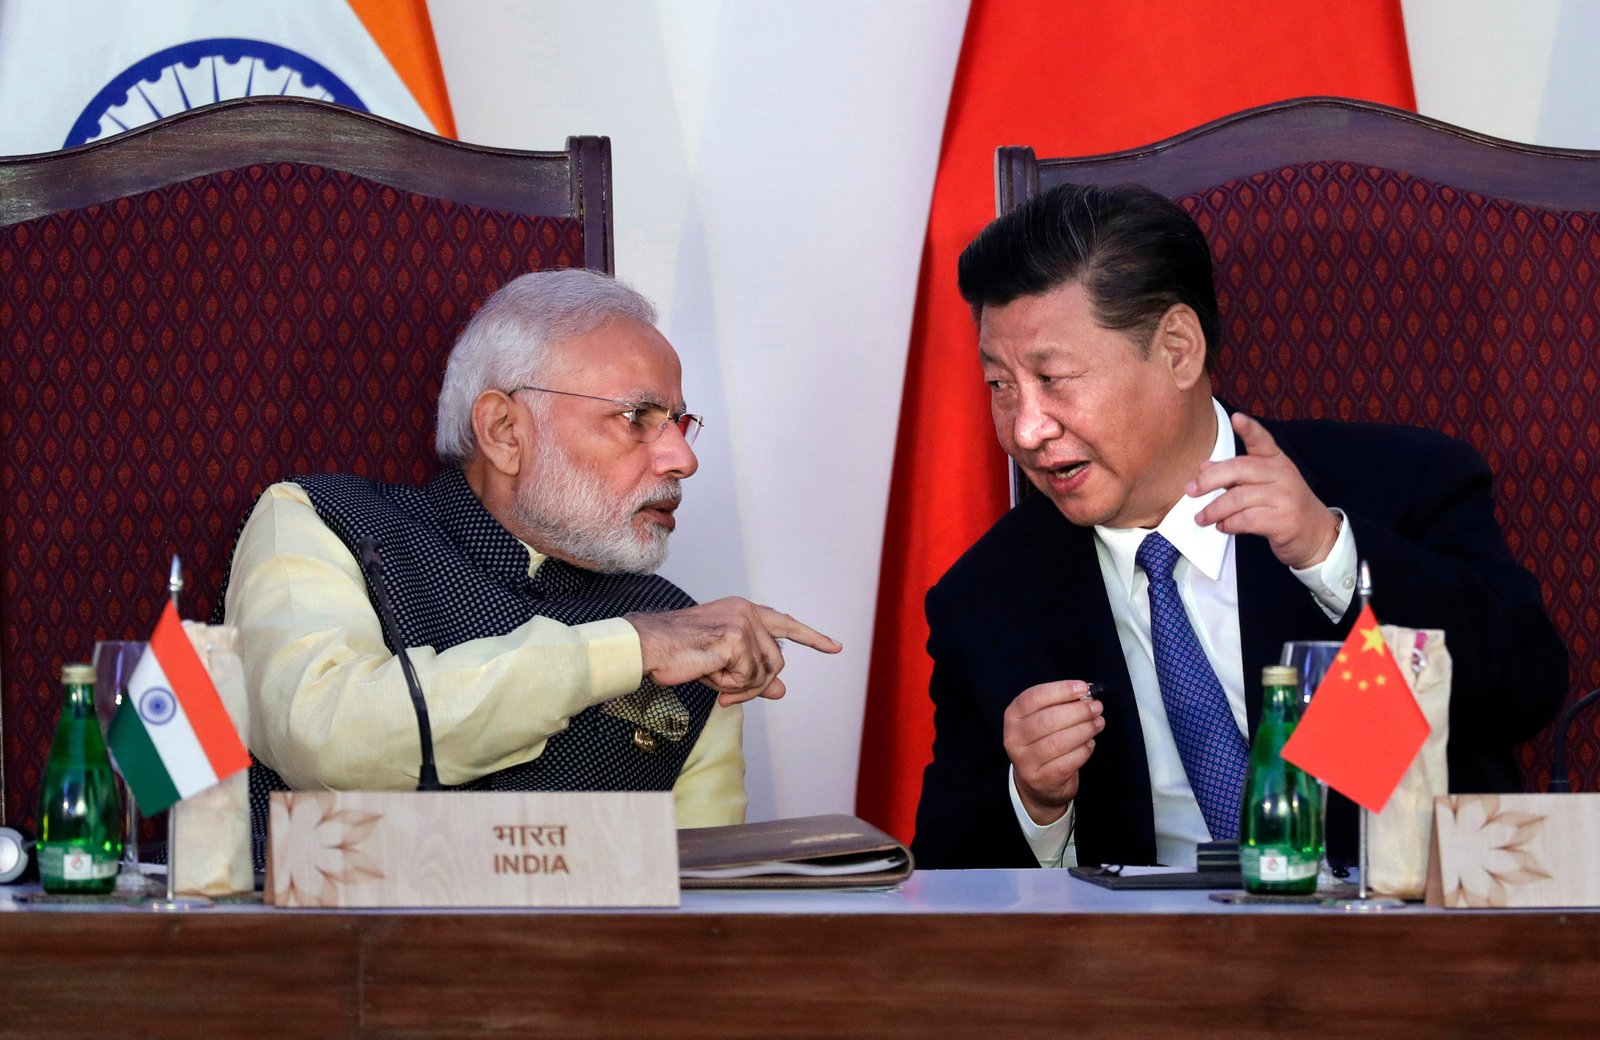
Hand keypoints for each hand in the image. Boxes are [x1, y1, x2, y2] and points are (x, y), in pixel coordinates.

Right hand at [626, 597, 841, 705]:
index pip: (785, 623)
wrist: (648, 647)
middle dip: (755, 685)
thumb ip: (754, 675)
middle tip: (728, 693)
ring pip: (764, 672)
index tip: (835, 647)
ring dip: (740, 686)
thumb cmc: (678, 654)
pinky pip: (747, 678)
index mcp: (743, 611)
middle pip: (776, 661)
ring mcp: (742, 623)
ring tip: (713, 678)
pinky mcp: (735, 638)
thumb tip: (782, 690)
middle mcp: (746, 612)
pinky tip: (709, 675)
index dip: (811, 637)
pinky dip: (729, 686)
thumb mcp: (723, 666)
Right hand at [1004, 680, 1103, 824]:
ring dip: (1084, 730)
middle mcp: (1014, 738)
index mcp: (1013, 716)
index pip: (1034, 697)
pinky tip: (1090, 744)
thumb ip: (1060, 703)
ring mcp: (1025, 761)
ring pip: (1058, 742)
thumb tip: (1086, 691)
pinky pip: (1067, 762)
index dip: (1060, 690)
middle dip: (1077, 711)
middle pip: (1047, 720)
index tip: (1083, 688)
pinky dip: (1083, 751)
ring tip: (1098, 723)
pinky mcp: (1041, 779)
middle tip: (1096, 708)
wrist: (1036, 784)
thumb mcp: (1043, 719)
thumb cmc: (1044, 742)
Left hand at [1189, 412, 1339, 568]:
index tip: (1237, 418)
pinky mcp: (1284, 520)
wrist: (1316, 535)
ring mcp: (1285, 497)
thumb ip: (1236, 475)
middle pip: (1239, 470)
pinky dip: (1228, 524)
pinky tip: (1222, 526)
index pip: (1262, 441)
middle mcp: (1283, 475)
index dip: (1250, 429)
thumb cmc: (1283, 507)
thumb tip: (1204, 467)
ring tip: (1201, 517)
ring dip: (1214, 509)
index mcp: (1277, 461)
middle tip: (1191, 491)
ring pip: (1238, 498)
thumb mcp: (1264, 485)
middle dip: (1209, 480)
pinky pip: (1246, 519)